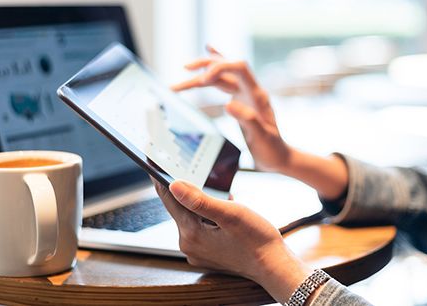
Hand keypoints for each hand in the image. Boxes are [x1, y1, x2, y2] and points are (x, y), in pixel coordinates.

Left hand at [153, 178, 310, 302]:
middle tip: (191, 168)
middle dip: (188, 189)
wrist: (274, 266)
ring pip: (191, 217)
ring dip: (201, 203)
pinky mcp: (207, 253)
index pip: (169, 199)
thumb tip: (174, 185)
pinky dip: (208, 215)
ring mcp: (198, 251)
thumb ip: (200, 200)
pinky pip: (200, 227)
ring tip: (217, 194)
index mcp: (191, 234)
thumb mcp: (230, 214)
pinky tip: (224, 209)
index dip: (160, 177)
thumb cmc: (257, 240)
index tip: (152, 161)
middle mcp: (189, 245)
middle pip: (179, 208)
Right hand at [171, 45, 291, 171]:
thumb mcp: (262, 138)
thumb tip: (228, 104)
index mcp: (257, 96)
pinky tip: (203, 68)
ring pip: (221, 76)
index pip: (239, 68)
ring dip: (201, 75)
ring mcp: (244, 94)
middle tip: (185, 69)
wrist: (278, 156)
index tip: (203, 79)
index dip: (220, 67)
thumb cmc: (272, 149)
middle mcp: (250, 90)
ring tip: (181, 76)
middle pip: (227, 67)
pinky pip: (223, 82)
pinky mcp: (239, 100)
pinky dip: (212, 73)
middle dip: (205, 65)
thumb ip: (247, 119)